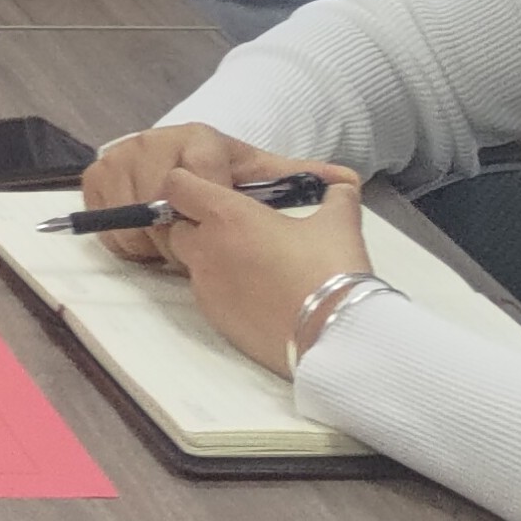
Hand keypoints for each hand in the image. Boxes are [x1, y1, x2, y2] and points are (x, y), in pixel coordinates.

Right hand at [76, 122, 334, 264]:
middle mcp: (159, 138)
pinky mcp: (99, 172)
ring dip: (148, 238)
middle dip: (175, 232)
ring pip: (127, 206)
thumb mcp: (272, 180)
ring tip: (172, 248)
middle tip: (192, 250)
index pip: (195, 177)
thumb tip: (348, 180)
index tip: (215, 232)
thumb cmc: (236, 182)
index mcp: (203, 139)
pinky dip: (120, 234)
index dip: (205, 211)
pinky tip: (144, 241)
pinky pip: (100, 208)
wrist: (194, 169)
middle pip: (155, 194)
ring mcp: (125, 152)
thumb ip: (307, 179)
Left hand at [154, 155, 372, 377]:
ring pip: (191, 263)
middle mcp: (205, 249)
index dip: (190, 183)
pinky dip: (222, 289)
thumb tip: (342, 188)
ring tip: (251, 263)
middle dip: (197, 224)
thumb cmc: (330, 269)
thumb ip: (336, 197)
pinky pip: (207, 294)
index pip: (177, 186)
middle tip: (237, 229)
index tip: (214, 190)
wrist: (334, 336)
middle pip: (178, 227)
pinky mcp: (215, 320)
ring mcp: (206, 288)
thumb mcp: (340, 224)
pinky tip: (256, 293)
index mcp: (227, 217)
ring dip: (210, 258)